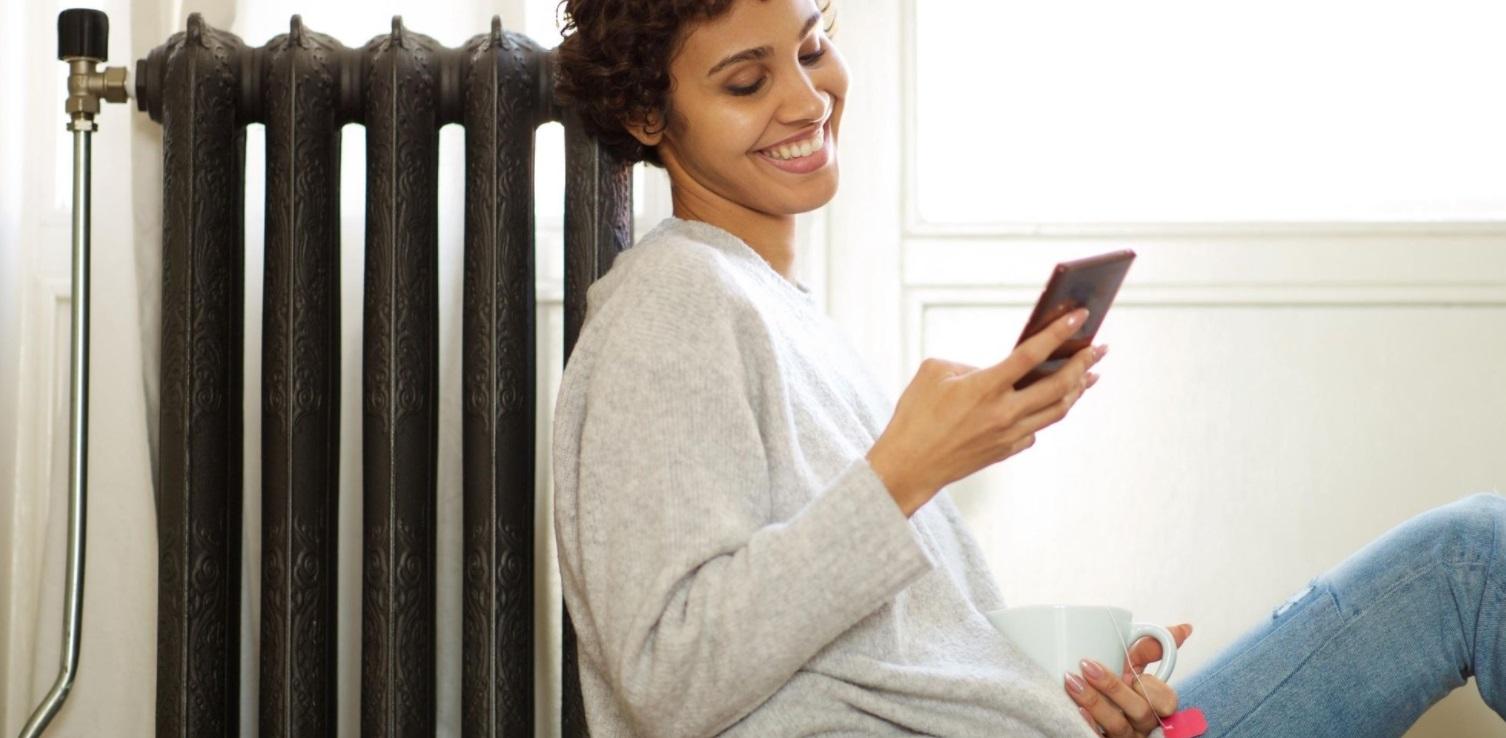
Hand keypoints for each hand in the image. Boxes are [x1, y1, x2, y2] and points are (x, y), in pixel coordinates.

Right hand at [867, 308, 1106, 515]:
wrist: (908, 466)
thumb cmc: (914, 416)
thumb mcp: (933, 374)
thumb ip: (969, 367)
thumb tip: (993, 372)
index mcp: (985, 387)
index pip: (1032, 354)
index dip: (1058, 333)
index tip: (1080, 318)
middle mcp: (1004, 412)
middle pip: (1058, 385)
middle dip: (1083, 363)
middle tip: (1100, 349)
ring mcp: (1009, 434)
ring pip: (1057, 410)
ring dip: (1077, 390)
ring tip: (1090, 375)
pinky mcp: (1006, 450)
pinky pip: (1037, 429)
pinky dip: (1047, 413)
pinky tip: (1050, 404)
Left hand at [1065, 623, 1192, 737]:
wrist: (1091, 714)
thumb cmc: (1117, 689)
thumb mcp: (1132, 668)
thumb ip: (1150, 649)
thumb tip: (1184, 628)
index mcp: (1154, 704)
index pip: (1167, 700)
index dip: (1153, 688)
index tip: (1134, 674)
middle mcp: (1143, 724)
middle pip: (1141, 711)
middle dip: (1115, 688)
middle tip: (1087, 665)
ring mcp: (1125, 736)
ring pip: (1118, 726)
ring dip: (1095, 702)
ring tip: (1071, 681)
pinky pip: (1098, 737)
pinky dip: (1089, 723)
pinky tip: (1077, 710)